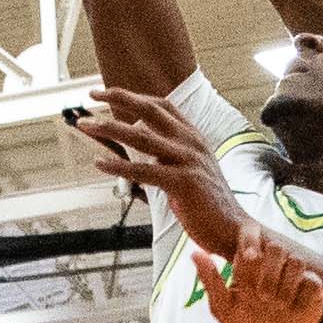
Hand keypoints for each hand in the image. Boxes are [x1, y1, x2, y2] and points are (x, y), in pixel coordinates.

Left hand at [66, 78, 237, 237]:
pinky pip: (145, 170)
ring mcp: (188, 161)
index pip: (162, 105)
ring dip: (110, 129)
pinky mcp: (184, 183)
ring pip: (142, 137)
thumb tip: (141, 149)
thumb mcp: (191, 170)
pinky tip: (100, 163)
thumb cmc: (209, 204)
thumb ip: (168, 156)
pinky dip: (119, 166)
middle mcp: (192, 143)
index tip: (108, 93)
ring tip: (87, 125)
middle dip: (118, 99)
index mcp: (194, 137)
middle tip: (91, 95)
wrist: (235, 229)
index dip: (134, 96)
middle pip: (150, 110)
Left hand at [195, 227, 322, 322]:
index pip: (251, 234)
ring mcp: (294, 274)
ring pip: (296, 261)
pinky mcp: (312, 287)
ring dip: (284, 285)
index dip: (250, 239)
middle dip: (267, 271)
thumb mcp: (223, 308)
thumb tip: (195, 253)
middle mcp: (273, 263)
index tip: (248, 255)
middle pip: (276, 247)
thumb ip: (210, 280)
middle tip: (260, 295)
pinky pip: (311, 280)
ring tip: (276, 305)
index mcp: (250, 262)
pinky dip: (300, 294)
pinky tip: (292, 308)